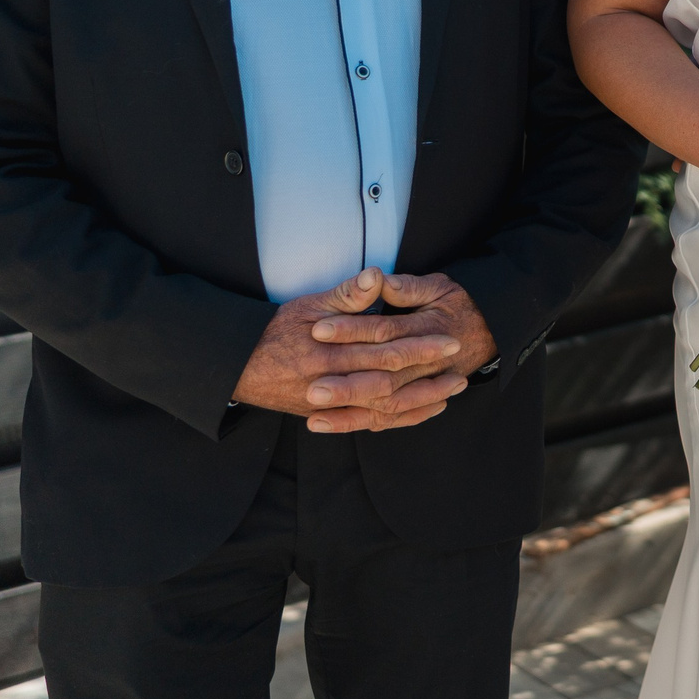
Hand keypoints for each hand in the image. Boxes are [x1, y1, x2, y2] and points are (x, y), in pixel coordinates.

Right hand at [231, 268, 463, 430]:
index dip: (419, 343)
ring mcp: (330, 402)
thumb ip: (346, 296)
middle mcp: (332, 381)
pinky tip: (423, 411)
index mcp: (331, 350)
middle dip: (427, 374)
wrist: (238, 366)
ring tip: (452, 391)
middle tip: (460, 366)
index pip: (384, 347)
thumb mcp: (308, 305)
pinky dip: (398, 418)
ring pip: (382, 407)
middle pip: (389, 379)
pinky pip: (368, 422)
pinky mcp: (327, 414)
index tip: (448, 337)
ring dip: (419, 400)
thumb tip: (376, 276)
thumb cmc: (275, 331)